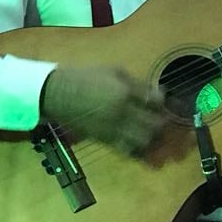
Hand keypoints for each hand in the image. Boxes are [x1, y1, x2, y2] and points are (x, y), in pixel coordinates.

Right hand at [40, 65, 165, 157]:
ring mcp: (114, 129)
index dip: (163, 104)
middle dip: (162, 123)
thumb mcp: (113, 71)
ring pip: (143, 142)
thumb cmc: (86, 77)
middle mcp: (123, 113)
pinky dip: (137, 149)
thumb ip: (137, 83)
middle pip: (155, 125)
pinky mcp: (105, 140)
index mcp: (125, 92)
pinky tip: (138, 142)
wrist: (59, 94)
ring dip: (152, 138)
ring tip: (151, 133)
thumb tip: (157, 93)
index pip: (156, 102)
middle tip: (161, 119)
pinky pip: (127, 150)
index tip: (162, 103)